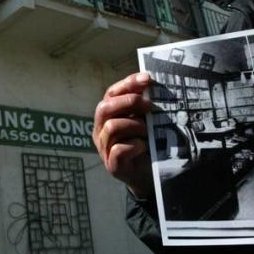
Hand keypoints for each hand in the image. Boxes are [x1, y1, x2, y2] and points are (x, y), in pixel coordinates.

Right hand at [93, 72, 153, 197]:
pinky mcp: (112, 165)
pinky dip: (134, 145)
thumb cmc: (145, 143)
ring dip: (134, 125)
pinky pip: (118, 149)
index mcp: (108, 116)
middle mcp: (101, 130)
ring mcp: (104, 148)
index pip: (111, 93)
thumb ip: (143, 105)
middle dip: (128, 102)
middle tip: (149, 106)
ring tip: (148, 131)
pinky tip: (144, 146)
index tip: (147, 79)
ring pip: (112, 127)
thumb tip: (152, 84)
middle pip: (105, 107)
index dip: (128, 84)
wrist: (148, 175)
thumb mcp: (144, 120)